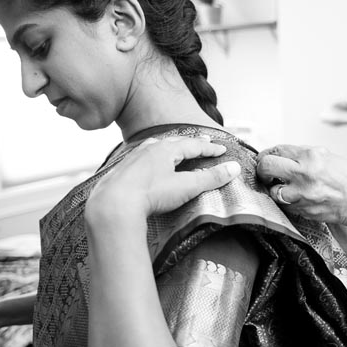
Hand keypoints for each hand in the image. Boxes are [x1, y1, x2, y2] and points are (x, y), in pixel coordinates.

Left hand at [87, 136, 240, 220]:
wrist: (113, 205)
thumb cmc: (150, 194)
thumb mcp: (186, 187)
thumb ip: (210, 178)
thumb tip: (233, 168)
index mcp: (166, 149)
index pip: (194, 145)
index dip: (209, 148)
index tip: (222, 149)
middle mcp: (149, 149)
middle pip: (174, 142)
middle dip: (191, 143)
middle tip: (203, 141)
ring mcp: (133, 158)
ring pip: (155, 147)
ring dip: (170, 147)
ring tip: (176, 148)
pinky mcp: (122, 171)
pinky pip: (142, 157)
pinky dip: (152, 156)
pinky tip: (150, 163)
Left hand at [255, 144, 346, 226]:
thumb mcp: (326, 156)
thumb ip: (302, 155)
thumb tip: (280, 155)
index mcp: (310, 156)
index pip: (277, 150)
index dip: (267, 154)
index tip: (266, 158)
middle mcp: (304, 175)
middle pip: (266, 167)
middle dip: (263, 169)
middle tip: (266, 172)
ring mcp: (302, 195)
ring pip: (272, 191)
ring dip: (275, 189)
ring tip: (283, 187)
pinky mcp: (303, 211)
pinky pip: (285, 205)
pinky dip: (287, 201)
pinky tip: (296, 197)